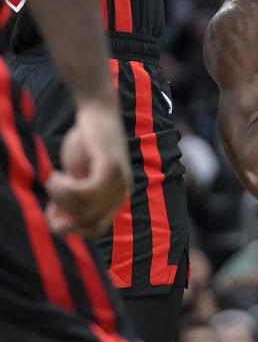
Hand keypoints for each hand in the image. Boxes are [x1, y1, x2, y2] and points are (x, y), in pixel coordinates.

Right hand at [45, 99, 130, 236]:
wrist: (97, 112)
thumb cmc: (85, 145)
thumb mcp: (77, 178)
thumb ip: (72, 200)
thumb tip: (60, 227)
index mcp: (116, 197)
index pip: (96, 229)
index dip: (71, 229)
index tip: (53, 213)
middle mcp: (122, 191)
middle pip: (86, 221)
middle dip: (61, 212)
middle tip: (51, 189)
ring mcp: (118, 179)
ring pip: (84, 208)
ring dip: (60, 197)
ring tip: (53, 178)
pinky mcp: (110, 166)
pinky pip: (86, 192)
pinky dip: (65, 188)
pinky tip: (57, 174)